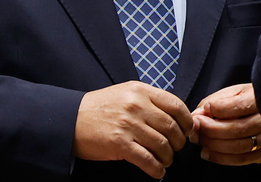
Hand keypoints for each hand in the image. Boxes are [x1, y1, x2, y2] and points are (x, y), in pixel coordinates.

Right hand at [73, 81, 194, 178]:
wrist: (71, 120)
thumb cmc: (100, 107)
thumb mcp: (126, 92)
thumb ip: (150, 100)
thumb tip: (176, 115)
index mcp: (140, 90)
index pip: (176, 105)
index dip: (187, 121)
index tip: (188, 131)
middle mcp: (136, 106)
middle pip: (172, 127)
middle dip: (179, 142)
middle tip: (176, 148)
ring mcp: (128, 125)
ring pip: (163, 145)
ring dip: (168, 157)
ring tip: (165, 160)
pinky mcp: (120, 145)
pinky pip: (148, 160)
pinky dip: (156, 168)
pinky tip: (156, 170)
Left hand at [192, 83, 260, 165]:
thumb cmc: (256, 98)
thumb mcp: (238, 90)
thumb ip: (217, 100)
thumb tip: (198, 113)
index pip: (238, 106)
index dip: (217, 109)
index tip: (201, 111)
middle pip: (237, 129)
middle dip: (211, 130)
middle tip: (195, 127)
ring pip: (239, 147)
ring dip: (214, 146)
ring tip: (199, 140)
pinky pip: (243, 159)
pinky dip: (222, 158)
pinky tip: (209, 153)